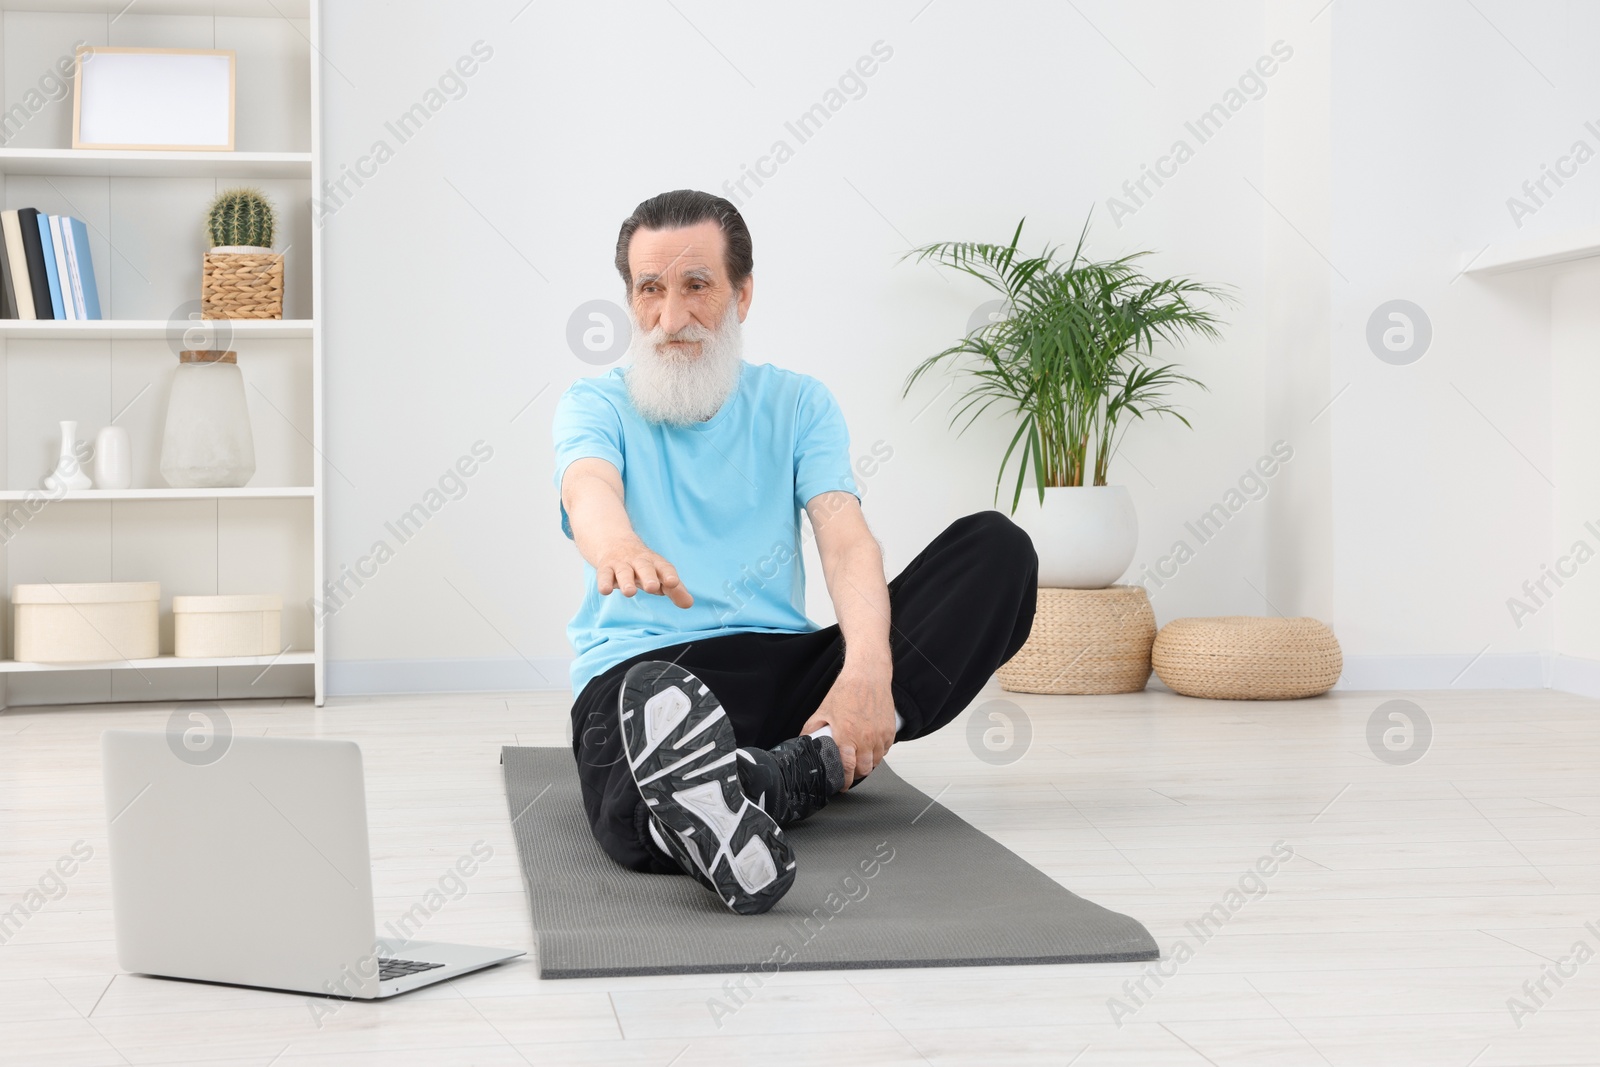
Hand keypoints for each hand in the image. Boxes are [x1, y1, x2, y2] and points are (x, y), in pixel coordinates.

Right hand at [596, 538, 692, 608]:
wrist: (615, 543)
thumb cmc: (644, 567)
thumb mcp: (660, 576)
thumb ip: (675, 591)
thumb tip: (688, 604)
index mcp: (656, 563)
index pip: (665, 567)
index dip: (669, 575)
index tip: (674, 583)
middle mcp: (639, 561)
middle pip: (645, 567)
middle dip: (648, 576)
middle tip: (652, 587)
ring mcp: (621, 564)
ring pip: (624, 571)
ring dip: (626, 581)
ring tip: (630, 592)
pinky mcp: (606, 568)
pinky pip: (604, 575)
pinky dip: (604, 582)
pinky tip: (605, 590)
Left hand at [800, 665, 895, 788]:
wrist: (868, 676)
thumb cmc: (847, 690)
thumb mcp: (823, 710)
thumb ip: (811, 729)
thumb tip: (803, 741)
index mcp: (847, 736)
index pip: (848, 769)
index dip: (845, 781)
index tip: (843, 785)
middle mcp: (866, 738)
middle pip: (864, 769)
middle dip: (857, 774)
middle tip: (851, 772)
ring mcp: (880, 735)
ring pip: (877, 761)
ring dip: (868, 763)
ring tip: (860, 759)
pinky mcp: (890, 730)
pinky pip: (886, 749)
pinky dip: (879, 752)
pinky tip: (871, 746)